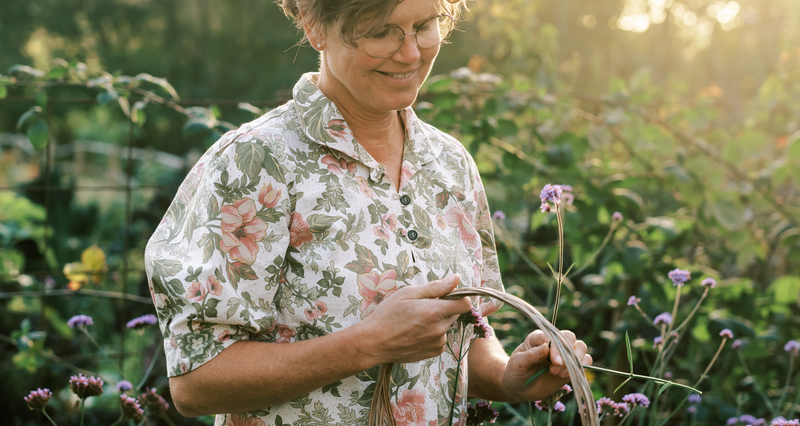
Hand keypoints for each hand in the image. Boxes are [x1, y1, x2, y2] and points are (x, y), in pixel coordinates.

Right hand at [357, 275, 471, 364]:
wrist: (374, 342)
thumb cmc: (387, 315)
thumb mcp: (407, 294)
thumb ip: (435, 287)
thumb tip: (455, 279)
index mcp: (434, 312)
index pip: (464, 304)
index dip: (458, 297)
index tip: (447, 295)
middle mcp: (439, 329)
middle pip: (455, 314)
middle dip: (444, 308)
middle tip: (424, 307)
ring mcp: (437, 343)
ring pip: (447, 326)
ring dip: (438, 322)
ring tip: (416, 321)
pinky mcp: (433, 352)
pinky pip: (441, 339)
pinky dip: (433, 334)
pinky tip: (416, 332)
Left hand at [502, 329, 591, 401]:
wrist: (520, 387)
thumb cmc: (516, 372)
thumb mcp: (517, 364)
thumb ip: (530, 355)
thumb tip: (545, 347)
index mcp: (538, 337)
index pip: (552, 335)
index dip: (556, 347)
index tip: (554, 361)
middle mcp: (553, 342)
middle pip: (570, 337)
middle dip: (566, 353)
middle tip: (555, 369)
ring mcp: (564, 354)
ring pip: (581, 347)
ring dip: (574, 361)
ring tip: (558, 374)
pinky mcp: (571, 366)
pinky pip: (586, 361)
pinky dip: (582, 367)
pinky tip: (566, 375)